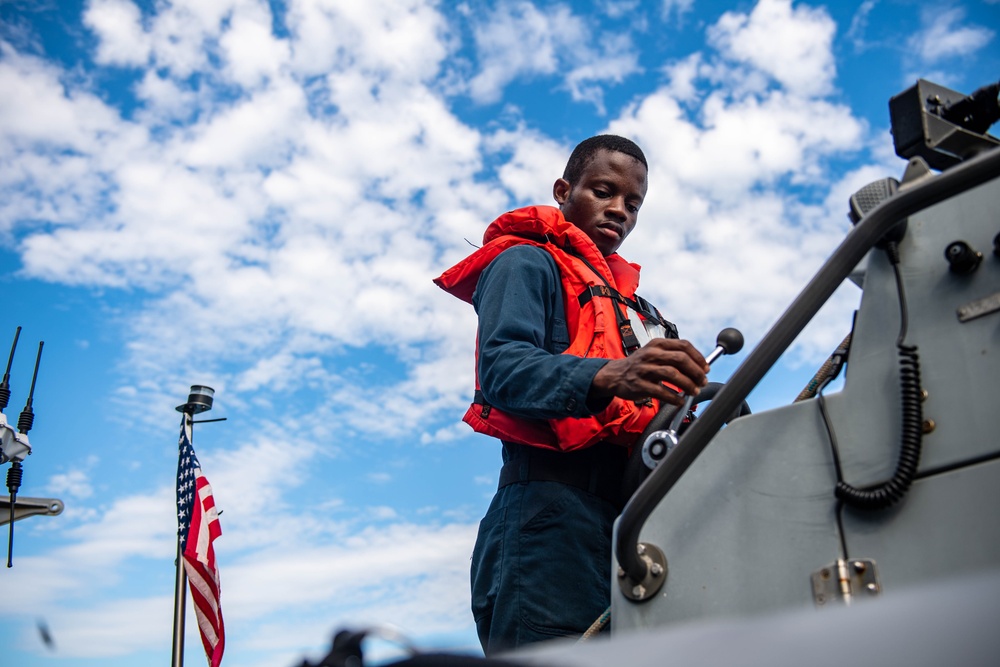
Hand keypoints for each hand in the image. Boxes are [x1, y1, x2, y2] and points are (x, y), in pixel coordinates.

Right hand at [588, 338, 709, 405]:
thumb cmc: (640, 365)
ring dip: (687, 384)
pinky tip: (680, 401)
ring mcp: (644, 369)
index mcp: (657, 344)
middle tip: (703, 381)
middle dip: (696, 372)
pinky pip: (660, 391)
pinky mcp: (639, 385)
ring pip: (672, 374)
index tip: (706, 368)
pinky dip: (674, 398)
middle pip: (680, 359)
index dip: (698, 357)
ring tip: (694, 391)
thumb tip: (700, 366)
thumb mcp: (654, 353)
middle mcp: (651, 354)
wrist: (615, 375)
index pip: (684, 346)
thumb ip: (674, 356)